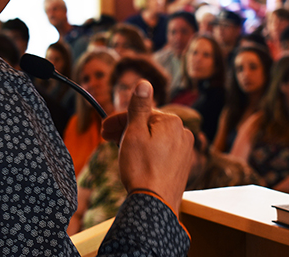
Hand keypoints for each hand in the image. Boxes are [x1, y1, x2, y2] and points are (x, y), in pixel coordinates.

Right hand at [102, 80, 193, 213]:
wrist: (155, 206)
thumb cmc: (142, 169)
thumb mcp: (134, 133)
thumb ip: (138, 106)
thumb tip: (144, 83)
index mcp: (172, 121)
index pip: (140, 113)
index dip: (119, 119)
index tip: (104, 129)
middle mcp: (183, 133)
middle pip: (148, 125)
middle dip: (126, 130)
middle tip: (106, 138)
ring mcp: (185, 151)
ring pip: (154, 139)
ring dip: (135, 141)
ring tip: (120, 151)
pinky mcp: (183, 166)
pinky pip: (162, 152)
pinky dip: (148, 152)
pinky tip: (136, 161)